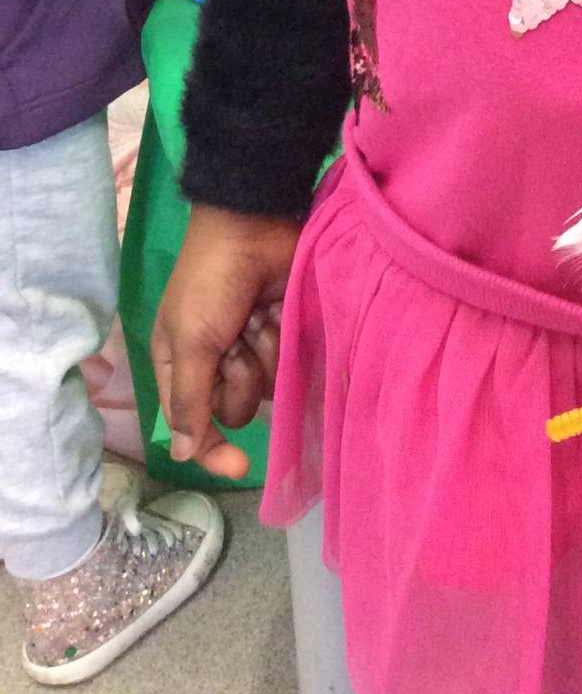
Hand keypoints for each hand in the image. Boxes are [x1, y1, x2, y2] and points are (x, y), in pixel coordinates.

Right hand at [153, 205, 301, 477]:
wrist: (252, 226)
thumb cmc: (210, 282)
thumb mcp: (189, 341)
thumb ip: (188, 402)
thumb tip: (182, 455)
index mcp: (179, 364)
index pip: (192, 426)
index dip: (213, 450)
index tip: (239, 467)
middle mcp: (214, 361)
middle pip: (235, 407)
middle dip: (239, 376)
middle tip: (236, 340)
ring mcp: (251, 345)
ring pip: (267, 385)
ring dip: (263, 352)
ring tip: (258, 316)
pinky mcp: (283, 330)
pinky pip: (289, 360)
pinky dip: (282, 337)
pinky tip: (277, 310)